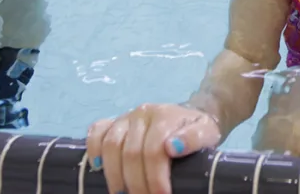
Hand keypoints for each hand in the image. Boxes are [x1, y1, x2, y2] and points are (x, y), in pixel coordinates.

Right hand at [86, 103, 221, 193]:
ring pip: (111, 144)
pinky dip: (93, 149)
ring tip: (121, 193)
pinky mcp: (114, 121)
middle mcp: (142, 114)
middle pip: (130, 152)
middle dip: (135, 182)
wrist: (191, 116)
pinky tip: (98, 167)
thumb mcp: (206, 134)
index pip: (153, 151)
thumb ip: (194, 139)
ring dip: (114, 174)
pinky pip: (97, 131)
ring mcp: (126, 117)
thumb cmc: (199, 130)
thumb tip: (173, 148)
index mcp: (164, 116)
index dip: (154, 178)